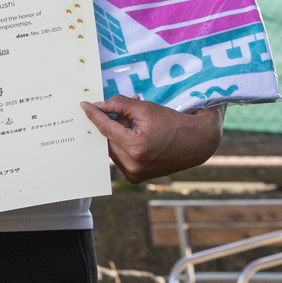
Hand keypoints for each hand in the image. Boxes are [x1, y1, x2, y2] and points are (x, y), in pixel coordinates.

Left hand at [81, 96, 221, 183]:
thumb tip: (99, 106)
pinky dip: (122, 144)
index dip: (94, 115)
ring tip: (132, 121)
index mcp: (137, 147)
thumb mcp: (146, 108)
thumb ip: (119, 105)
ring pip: (113, 148)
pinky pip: (120, 157)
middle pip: (108, 139)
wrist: (197, 143)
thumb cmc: (173, 123)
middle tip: (119, 109)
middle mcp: (134, 165)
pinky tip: (133, 132)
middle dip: (111, 122)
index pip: (106, 128)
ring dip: (117, 133)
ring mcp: (135, 174)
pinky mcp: (137, 177)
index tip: (84, 106)